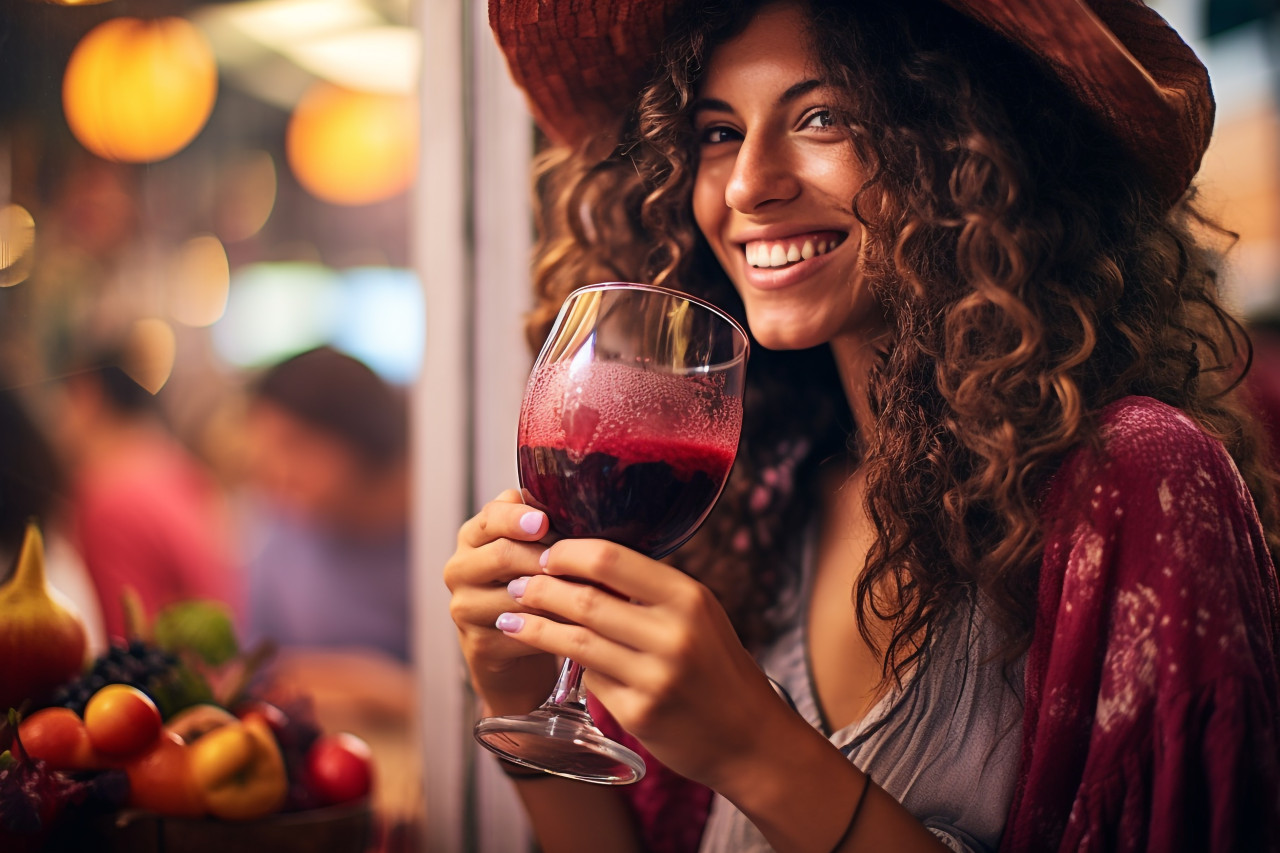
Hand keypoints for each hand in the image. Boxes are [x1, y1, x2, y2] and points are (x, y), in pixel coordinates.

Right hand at [443, 490, 558, 714]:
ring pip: (514, 596)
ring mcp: (464, 608)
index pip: (490, 518)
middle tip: (580, 562)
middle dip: (545, 558)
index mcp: (472, 537)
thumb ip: (539, 523)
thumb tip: (569, 500)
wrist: (514, 650)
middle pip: (502, 555)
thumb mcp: (532, 549)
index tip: (543, 522)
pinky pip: (522, 631)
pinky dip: (554, 628)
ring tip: (591, 592)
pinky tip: (579, 624)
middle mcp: (459, 569)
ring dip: (556, 595)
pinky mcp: (478, 644)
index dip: (516, 518)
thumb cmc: (529, 586)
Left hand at [497, 538, 793, 790]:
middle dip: (541, 587)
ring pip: (575, 640)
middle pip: (584, 598)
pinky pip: (589, 679)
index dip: (567, 553)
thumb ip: (649, 590)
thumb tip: (584, 561)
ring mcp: (654, 677)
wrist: (750, 737)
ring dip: (535, 625)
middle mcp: (672, 634)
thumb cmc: (717, 666)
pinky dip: (566, 662)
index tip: (544, 552)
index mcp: (688, 597)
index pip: (610, 558)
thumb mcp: (698, 614)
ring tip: (512, 615)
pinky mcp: (639, 714)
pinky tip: (548, 651)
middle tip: (518, 583)